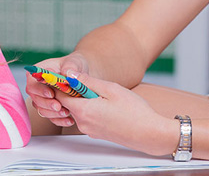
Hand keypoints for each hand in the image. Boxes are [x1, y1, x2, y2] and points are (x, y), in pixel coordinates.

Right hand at [25, 52, 88, 126]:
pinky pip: (51, 118)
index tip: (52, 94)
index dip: (40, 90)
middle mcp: (37, 87)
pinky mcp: (50, 109)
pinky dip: (60, 121)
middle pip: (35, 99)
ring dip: (53, 114)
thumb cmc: (73, 66)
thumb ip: (70, 66)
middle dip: (47, 104)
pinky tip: (70, 120)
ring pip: (42, 110)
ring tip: (67, 112)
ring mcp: (42, 99)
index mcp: (38, 73)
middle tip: (59, 107)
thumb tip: (68, 74)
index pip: (33, 83)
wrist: (79, 76)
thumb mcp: (73, 62)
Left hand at [58, 73, 177, 156]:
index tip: (67, 74)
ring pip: (78, 109)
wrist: (149, 134)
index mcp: (83, 111)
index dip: (61, 83)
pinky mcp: (96, 133)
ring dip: (85, 99)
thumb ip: (87, 82)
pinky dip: (92, 108)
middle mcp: (82, 123)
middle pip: (68, 103)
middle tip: (90, 81)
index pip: (59, 95)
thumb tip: (69, 75)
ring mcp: (89, 130)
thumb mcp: (110, 89)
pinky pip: (87, 117)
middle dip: (74, 90)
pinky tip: (107, 104)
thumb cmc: (134, 111)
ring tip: (103, 93)